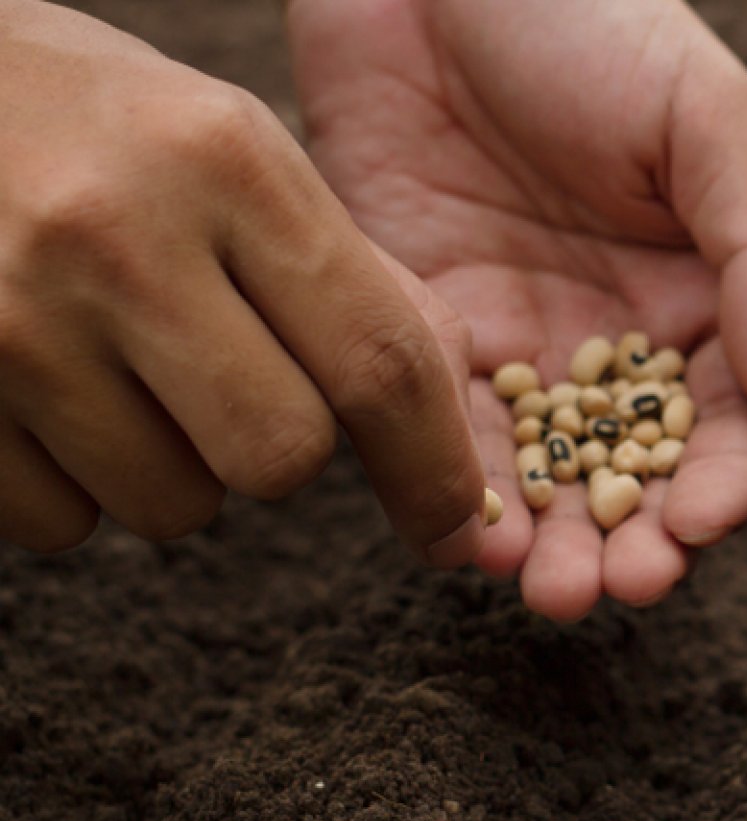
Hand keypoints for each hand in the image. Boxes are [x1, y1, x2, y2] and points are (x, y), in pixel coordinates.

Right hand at [0, 1, 485, 561]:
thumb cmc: (89, 125)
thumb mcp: (226, 146)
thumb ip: (343, 266)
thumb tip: (453, 399)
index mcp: (222, 161)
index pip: (377, 359)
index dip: (432, 465)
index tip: (456, 522)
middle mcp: (115, 237)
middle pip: (282, 458)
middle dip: (279, 448)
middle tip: (229, 380)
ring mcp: (9, 320)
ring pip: (174, 506)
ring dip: (174, 468)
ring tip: (120, 366)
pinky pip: (60, 524)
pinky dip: (73, 486)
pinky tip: (45, 391)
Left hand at [290, 0, 746, 619]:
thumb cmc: (593, 20)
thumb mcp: (707, 119)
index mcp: (710, 302)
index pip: (733, 427)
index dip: (723, 488)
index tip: (700, 526)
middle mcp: (621, 343)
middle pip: (638, 477)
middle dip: (633, 544)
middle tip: (613, 587)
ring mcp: (525, 346)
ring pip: (546, 479)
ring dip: (552, 545)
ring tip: (547, 589)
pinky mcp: (427, 331)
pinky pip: (444, 431)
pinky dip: (457, 491)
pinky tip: (467, 533)